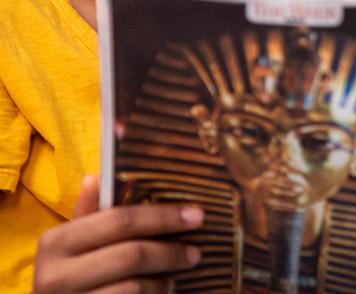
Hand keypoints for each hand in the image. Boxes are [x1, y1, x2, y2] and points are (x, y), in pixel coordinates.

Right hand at [33, 174, 203, 292]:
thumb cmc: (69, 273)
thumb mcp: (72, 243)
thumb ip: (88, 214)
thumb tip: (95, 177)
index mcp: (56, 241)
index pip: (119, 220)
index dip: (161, 216)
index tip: (195, 214)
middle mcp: (55, 274)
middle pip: (131, 255)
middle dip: (170, 252)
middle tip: (196, 252)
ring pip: (133, 287)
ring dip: (162, 281)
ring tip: (176, 276)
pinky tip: (160, 292)